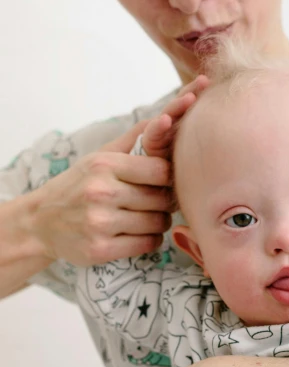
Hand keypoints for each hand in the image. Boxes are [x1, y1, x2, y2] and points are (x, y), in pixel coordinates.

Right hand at [30, 80, 207, 265]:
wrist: (41, 222)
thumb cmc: (78, 186)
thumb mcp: (100, 156)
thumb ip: (134, 138)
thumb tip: (168, 117)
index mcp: (104, 165)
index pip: (161, 170)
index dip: (168, 177)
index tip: (161, 182)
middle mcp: (101, 192)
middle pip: (162, 199)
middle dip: (165, 202)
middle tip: (156, 202)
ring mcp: (99, 223)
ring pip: (158, 223)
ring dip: (158, 222)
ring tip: (146, 217)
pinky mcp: (100, 249)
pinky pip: (147, 244)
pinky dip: (149, 240)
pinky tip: (138, 233)